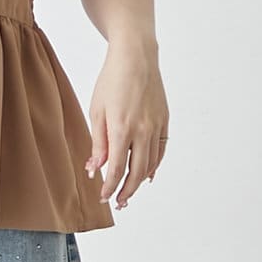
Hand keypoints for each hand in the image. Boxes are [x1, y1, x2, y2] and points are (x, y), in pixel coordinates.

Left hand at [86, 39, 166, 210]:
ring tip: (129, 193)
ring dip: (140, 182)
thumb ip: (98, 143)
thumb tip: (96, 169)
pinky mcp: (164, 120)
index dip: (110, 187)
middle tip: (118, 203)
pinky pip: (160, 150)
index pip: (117, 168)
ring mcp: (156, 126)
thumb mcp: (97, 111)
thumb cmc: (111, 80)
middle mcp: (143, 131)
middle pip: (136, 172)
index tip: (103, 198)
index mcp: (122, 129)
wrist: (137, 57)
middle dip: (126, 191)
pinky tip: (147, 175)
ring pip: (150, 164)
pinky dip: (154, 166)